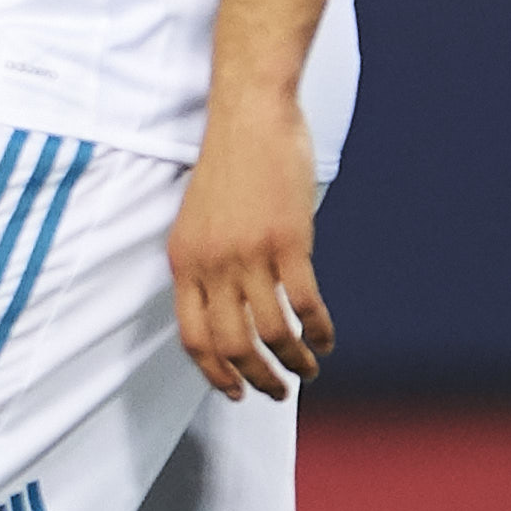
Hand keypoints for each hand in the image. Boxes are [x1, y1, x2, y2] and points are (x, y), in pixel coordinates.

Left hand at [169, 97, 331, 399]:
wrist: (249, 118)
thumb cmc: (228, 168)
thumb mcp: (197, 221)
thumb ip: (206, 264)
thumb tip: (228, 307)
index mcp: (183, 261)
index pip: (192, 336)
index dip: (215, 372)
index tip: (235, 391)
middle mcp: (211, 264)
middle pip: (231, 345)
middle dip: (257, 379)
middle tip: (278, 392)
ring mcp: (249, 254)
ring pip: (272, 331)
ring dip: (294, 361)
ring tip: (309, 370)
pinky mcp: (289, 241)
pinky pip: (305, 303)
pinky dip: (319, 330)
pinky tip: (327, 339)